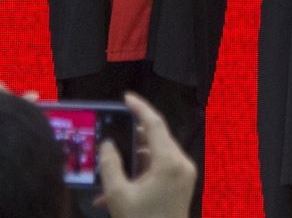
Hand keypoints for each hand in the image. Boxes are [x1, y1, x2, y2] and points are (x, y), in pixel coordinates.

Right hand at [96, 91, 197, 217]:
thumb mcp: (118, 195)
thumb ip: (110, 165)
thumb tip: (107, 144)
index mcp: (169, 162)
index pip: (154, 124)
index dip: (140, 107)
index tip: (126, 97)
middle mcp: (181, 163)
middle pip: (156, 138)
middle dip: (132, 134)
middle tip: (113, 126)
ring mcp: (184, 174)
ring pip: (155, 154)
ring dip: (133, 159)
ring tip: (109, 164)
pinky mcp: (181, 184)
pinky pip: (159, 169)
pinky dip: (140, 173)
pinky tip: (115, 190)